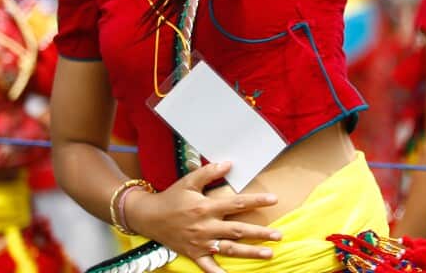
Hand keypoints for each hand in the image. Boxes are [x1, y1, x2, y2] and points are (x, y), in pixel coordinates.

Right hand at [124, 161, 281, 272]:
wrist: (147, 217)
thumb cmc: (171, 197)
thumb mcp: (189, 181)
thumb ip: (209, 172)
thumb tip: (229, 163)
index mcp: (206, 207)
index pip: (236, 203)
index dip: (256, 201)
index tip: (274, 201)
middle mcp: (205, 226)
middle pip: (238, 230)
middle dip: (260, 233)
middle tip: (279, 235)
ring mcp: (200, 242)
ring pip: (229, 249)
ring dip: (250, 252)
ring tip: (269, 253)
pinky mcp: (193, 253)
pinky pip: (207, 267)